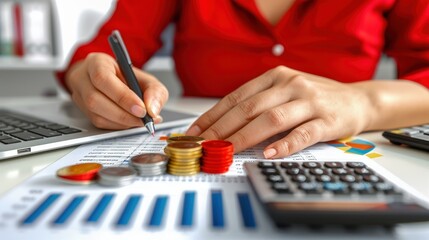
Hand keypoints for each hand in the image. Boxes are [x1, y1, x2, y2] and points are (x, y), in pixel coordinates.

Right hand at [65, 53, 167, 128]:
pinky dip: (117, 126)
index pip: (103, 78)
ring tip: (139, 121)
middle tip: (142, 119)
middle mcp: (83, 78)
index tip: (141, 108)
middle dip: (123, 113)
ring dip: (121, 122)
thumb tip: (152, 110)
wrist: (114, 81)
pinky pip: (98, 123)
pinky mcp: (83, 111)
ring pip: (95, 114)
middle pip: (95, 99)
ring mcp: (79, 95)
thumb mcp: (147, 79)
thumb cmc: (128, 78)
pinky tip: (129, 122)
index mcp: (97, 62)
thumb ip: (155, 91)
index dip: (122, 96)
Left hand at [186, 66, 373, 157]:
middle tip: (204, 144)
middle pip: (249, 108)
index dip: (214, 115)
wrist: (358, 99)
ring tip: (227, 150)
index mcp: (275, 76)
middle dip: (222, 128)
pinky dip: (283, 144)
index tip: (196, 131)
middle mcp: (291, 84)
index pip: (237, 97)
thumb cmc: (315, 98)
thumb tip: (223, 125)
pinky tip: (267, 154)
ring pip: (271, 119)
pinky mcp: (327, 120)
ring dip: (245, 137)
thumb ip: (260, 102)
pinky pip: (302, 134)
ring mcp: (310, 101)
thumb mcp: (285, 91)